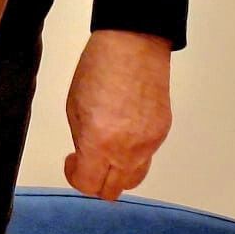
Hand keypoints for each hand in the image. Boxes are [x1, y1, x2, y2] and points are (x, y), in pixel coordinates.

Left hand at [63, 30, 172, 199]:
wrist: (134, 43)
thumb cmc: (101, 67)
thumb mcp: (75, 107)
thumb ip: (82, 141)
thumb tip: (87, 157)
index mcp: (100, 143)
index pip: (89, 185)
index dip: (75, 177)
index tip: (72, 163)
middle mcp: (128, 150)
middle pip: (113, 190)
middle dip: (97, 181)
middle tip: (88, 162)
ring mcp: (149, 143)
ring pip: (134, 178)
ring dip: (117, 172)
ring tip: (107, 150)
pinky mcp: (162, 132)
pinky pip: (146, 156)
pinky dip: (133, 153)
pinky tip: (124, 131)